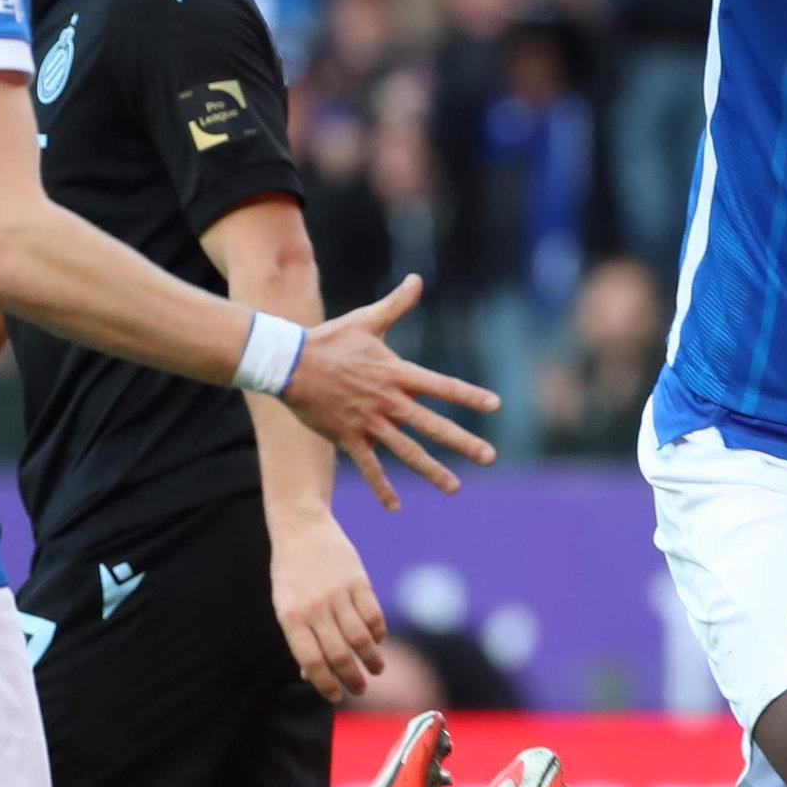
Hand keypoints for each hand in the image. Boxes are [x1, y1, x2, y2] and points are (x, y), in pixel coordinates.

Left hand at [270, 510, 388, 700]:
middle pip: (340, 654)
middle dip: (352, 679)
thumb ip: (299, 640)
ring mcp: (338, 594)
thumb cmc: (290, 574)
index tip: (336, 696)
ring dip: (372, 660)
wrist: (301, 527)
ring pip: (361, 638)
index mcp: (291, 618)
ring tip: (375, 670)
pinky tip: (377, 642)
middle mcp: (315, 608)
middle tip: (360, 690)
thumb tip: (312, 677)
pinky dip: (378, 634)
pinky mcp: (358, 581)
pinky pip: (373, 616)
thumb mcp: (285, 606)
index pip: (312, 662)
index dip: (326, 684)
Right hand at [278, 276, 500, 507]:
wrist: (290, 363)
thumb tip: (417, 280)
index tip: (496, 405)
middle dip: (463, 442)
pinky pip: (369, 467)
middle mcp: (388, 401)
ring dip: (432, 471)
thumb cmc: (330, 339)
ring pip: (406, 452)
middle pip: (432, 425)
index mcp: (397, 374)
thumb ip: (397, 304)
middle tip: (490, 458)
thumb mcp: (367, 320)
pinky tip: (395, 506)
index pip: (442, 386)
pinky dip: (383, 487)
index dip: (469, 396)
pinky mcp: (348, 437)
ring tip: (455, 488)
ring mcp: (369, 422)